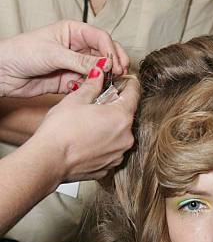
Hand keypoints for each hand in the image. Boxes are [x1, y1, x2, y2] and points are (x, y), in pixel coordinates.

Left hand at [0, 20, 128, 97]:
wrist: (5, 72)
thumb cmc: (23, 52)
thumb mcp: (54, 53)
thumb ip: (81, 61)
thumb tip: (105, 65)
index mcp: (73, 32)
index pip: (101, 38)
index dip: (110, 50)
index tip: (114, 64)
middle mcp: (76, 47)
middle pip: (104, 54)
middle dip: (113, 64)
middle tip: (121, 74)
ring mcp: (74, 65)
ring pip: (98, 72)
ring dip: (103, 78)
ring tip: (106, 85)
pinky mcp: (70, 81)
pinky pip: (87, 85)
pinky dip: (89, 88)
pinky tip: (85, 89)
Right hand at [27, 64, 138, 185]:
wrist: (50, 161)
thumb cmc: (60, 131)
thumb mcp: (75, 100)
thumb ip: (92, 86)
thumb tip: (98, 75)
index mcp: (121, 117)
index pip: (134, 95)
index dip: (130, 84)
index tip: (128, 81)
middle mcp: (125, 138)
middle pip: (126, 116)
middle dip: (114, 108)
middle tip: (97, 104)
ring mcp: (118, 154)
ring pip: (119, 134)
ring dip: (109, 127)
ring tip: (89, 125)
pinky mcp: (109, 166)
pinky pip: (111, 150)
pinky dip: (103, 144)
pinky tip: (88, 141)